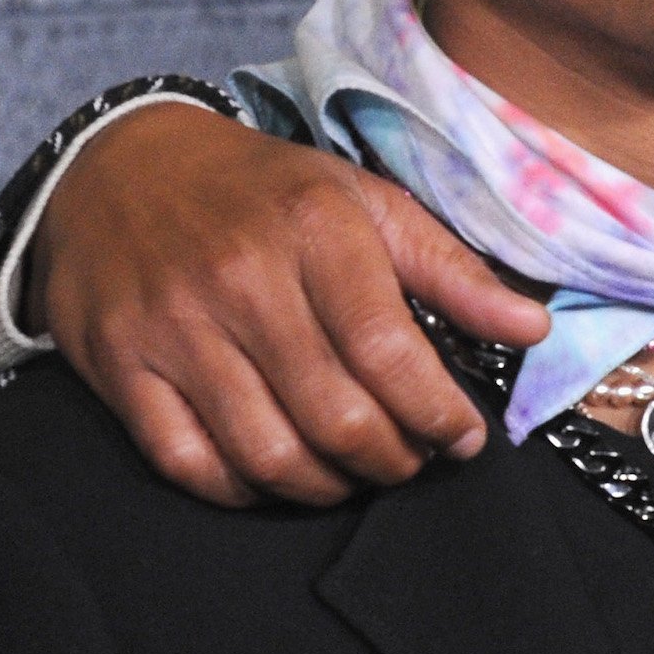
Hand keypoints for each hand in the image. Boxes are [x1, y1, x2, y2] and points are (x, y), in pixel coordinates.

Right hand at [29, 103, 550, 507]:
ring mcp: (174, 329)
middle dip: (393, 457)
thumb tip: (534, 327)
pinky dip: (244, 488)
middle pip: (334, 415)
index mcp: (317, 230)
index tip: (465, 437)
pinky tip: (281, 474)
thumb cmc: (268, 190)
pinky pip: (188, 463)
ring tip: (359, 471)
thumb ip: (452, 270)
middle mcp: (242, 281)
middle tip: (414, 459)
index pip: (388, 350)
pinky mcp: (119, 368)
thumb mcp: (368, 202)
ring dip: (328, 484)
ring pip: (266, 452)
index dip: (436, 411)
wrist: (126, 165)